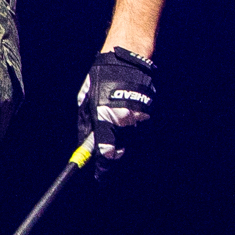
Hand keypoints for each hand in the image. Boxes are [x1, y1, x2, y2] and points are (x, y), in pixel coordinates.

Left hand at [75, 47, 155, 173]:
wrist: (128, 59)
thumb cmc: (102, 78)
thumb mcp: (87, 100)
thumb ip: (86, 124)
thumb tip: (85, 143)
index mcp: (106, 116)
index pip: (105, 151)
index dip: (103, 167)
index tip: (100, 175)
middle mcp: (124, 119)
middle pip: (119, 150)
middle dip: (111, 153)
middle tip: (105, 154)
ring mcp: (139, 116)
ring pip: (130, 141)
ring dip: (121, 140)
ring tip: (114, 124)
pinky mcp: (149, 113)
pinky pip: (138, 129)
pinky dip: (131, 130)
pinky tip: (126, 117)